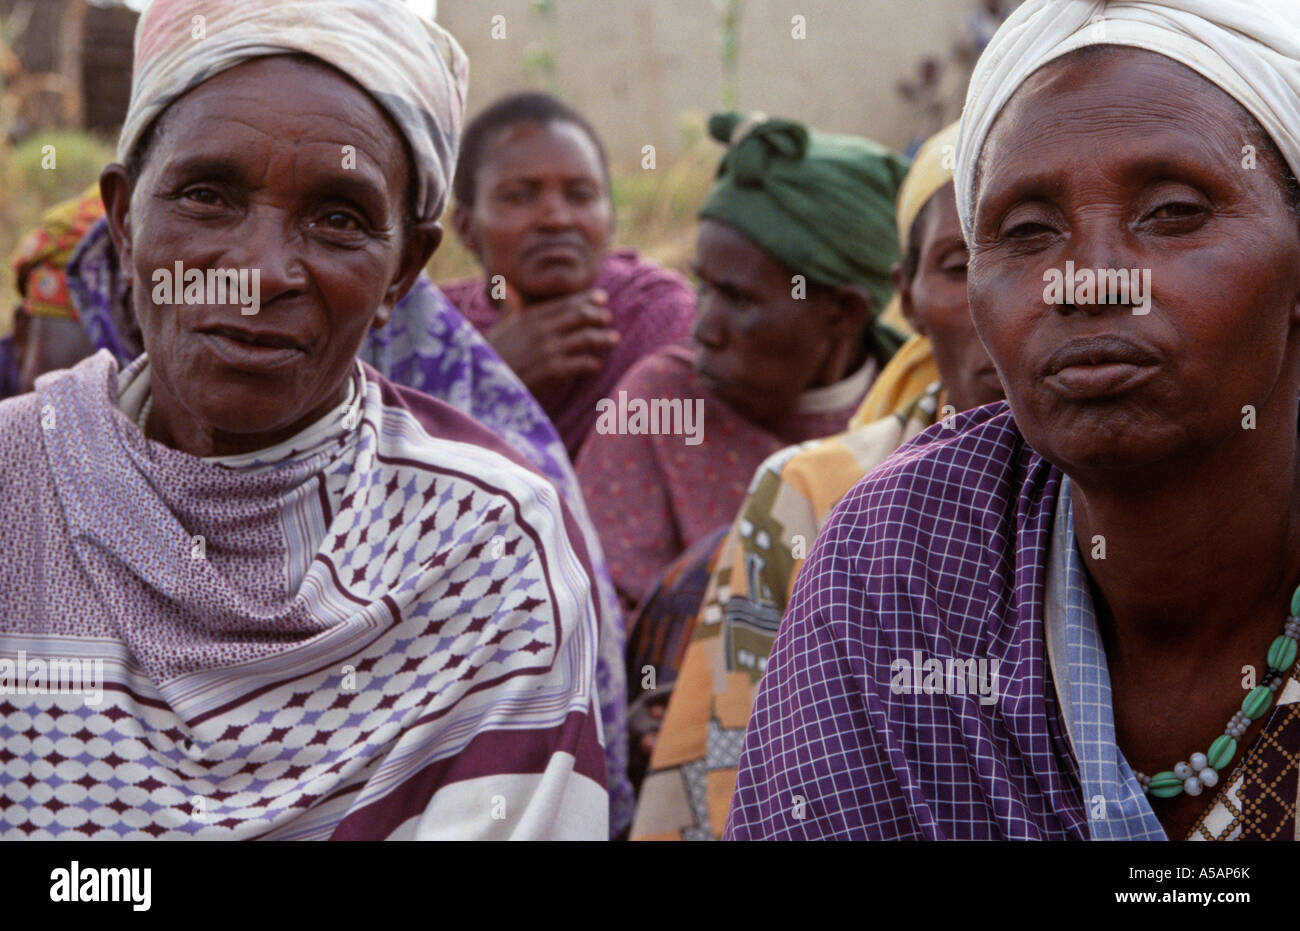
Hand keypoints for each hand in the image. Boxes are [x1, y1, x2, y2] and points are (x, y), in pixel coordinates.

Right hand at [484, 283, 618, 394]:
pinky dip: (591, 364)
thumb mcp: (498, 328)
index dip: (586, 299)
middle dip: (597, 315)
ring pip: (585, 338)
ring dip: (602, 338)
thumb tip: (506, 287)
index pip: (564, 303)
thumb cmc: (489, 358)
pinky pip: (581, 364)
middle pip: (578, 316)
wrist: (481, 386)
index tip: (601, 298)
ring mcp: (547, 350)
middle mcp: (540, 330)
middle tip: (608, 318)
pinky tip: (595, 366)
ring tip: (613, 339)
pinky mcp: (551, 371)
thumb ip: (508, 308)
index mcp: (528, 317)